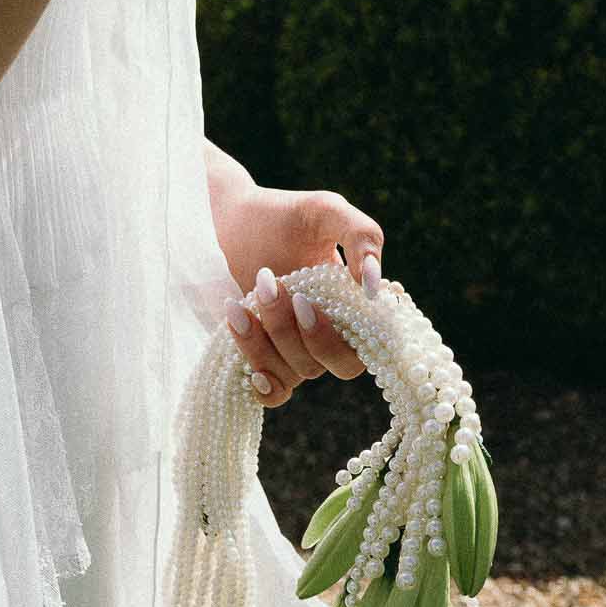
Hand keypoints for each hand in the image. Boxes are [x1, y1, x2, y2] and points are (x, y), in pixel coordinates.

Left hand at [215, 185, 384, 408]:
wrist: (227, 223)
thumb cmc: (282, 215)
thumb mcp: (327, 211)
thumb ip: (362, 236)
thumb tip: (375, 288)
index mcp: (357, 304)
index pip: (378, 342)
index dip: (363, 336)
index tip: (322, 301)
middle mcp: (333, 333)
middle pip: (342, 364)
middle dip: (310, 334)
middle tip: (276, 286)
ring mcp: (299, 351)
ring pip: (303, 372)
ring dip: (272, 338)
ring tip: (249, 294)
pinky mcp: (267, 361)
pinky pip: (276, 395)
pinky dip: (267, 386)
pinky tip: (253, 368)